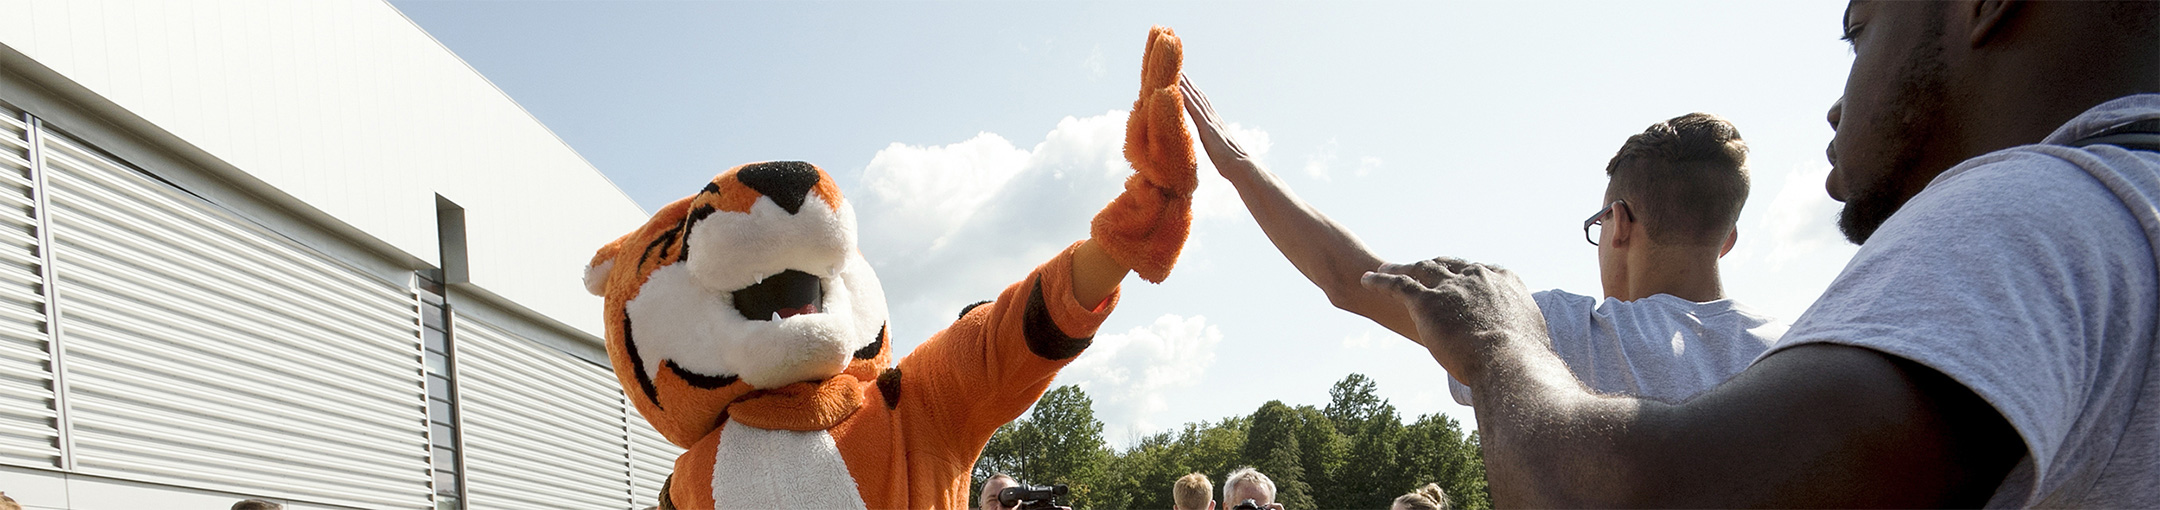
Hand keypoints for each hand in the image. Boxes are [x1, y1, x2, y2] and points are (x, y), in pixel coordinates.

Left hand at [1178, 75, 1257, 176]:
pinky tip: (1175, 86)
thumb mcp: (1218, 150)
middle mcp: (1212, 118)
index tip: (1181, 75)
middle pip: (1196, 93)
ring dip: (1183, 81)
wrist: (1242, 168)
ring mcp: (1210, 120)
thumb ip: (1214, 143)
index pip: (1199, 102)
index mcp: (1213, 123)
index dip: (1190, 88)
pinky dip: (1184, 95)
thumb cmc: (1233, 165)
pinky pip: (1192, 108)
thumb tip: (1213, 144)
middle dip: (1185, 78)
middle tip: (1173, 62)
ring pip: (1194, 96)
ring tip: (1172, 67)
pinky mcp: (1206, 127)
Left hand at [1361, 257, 1547, 382]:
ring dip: (1401, 267)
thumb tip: (1524, 350)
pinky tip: (1367, 280)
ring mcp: (1450, 287)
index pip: (1478, 271)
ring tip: (1385, 268)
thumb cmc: (1525, 360)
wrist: (1509, 362)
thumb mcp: (1530, 339)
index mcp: (1503, 281)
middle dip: (1431, 267)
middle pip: (1447, 266)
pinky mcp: (1427, 302)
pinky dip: (1380, 281)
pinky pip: (1398, 285)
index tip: (1456, 275)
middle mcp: (1476, 278)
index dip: (1462, 273)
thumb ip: (1521, 335)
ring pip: (1420, 270)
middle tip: (1417, 268)